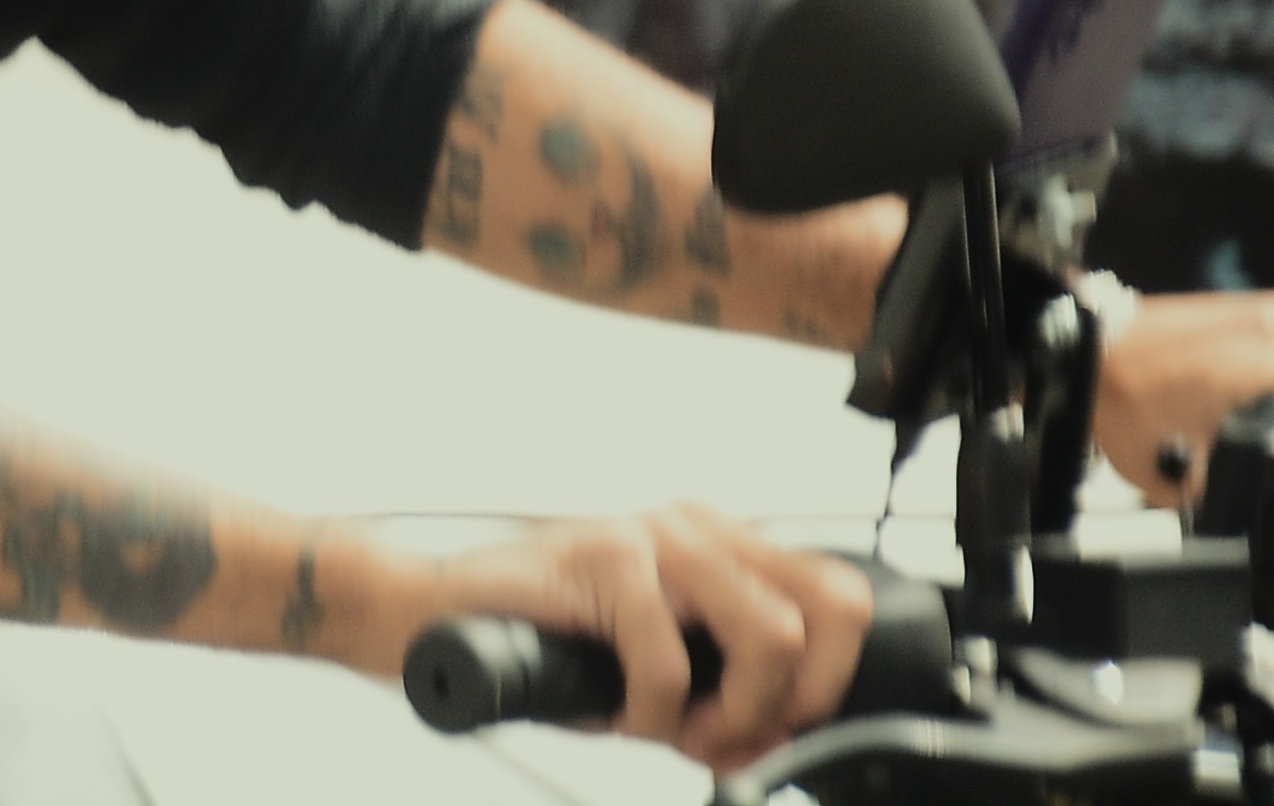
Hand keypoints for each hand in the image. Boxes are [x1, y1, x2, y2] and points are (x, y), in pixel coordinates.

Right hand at [346, 506, 870, 773]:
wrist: (437, 617)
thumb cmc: (543, 641)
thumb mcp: (655, 677)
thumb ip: (724, 704)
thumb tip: (781, 745)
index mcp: (721, 546)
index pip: (837, 597)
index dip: (830, 681)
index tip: (783, 728)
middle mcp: (699, 528)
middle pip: (832, 606)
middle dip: (801, 695)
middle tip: (738, 730)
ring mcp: (656, 535)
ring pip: (770, 636)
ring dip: (728, 712)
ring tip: (670, 728)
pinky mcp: (609, 555)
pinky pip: (673, 668)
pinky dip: (649, 715)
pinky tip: (611, 710)